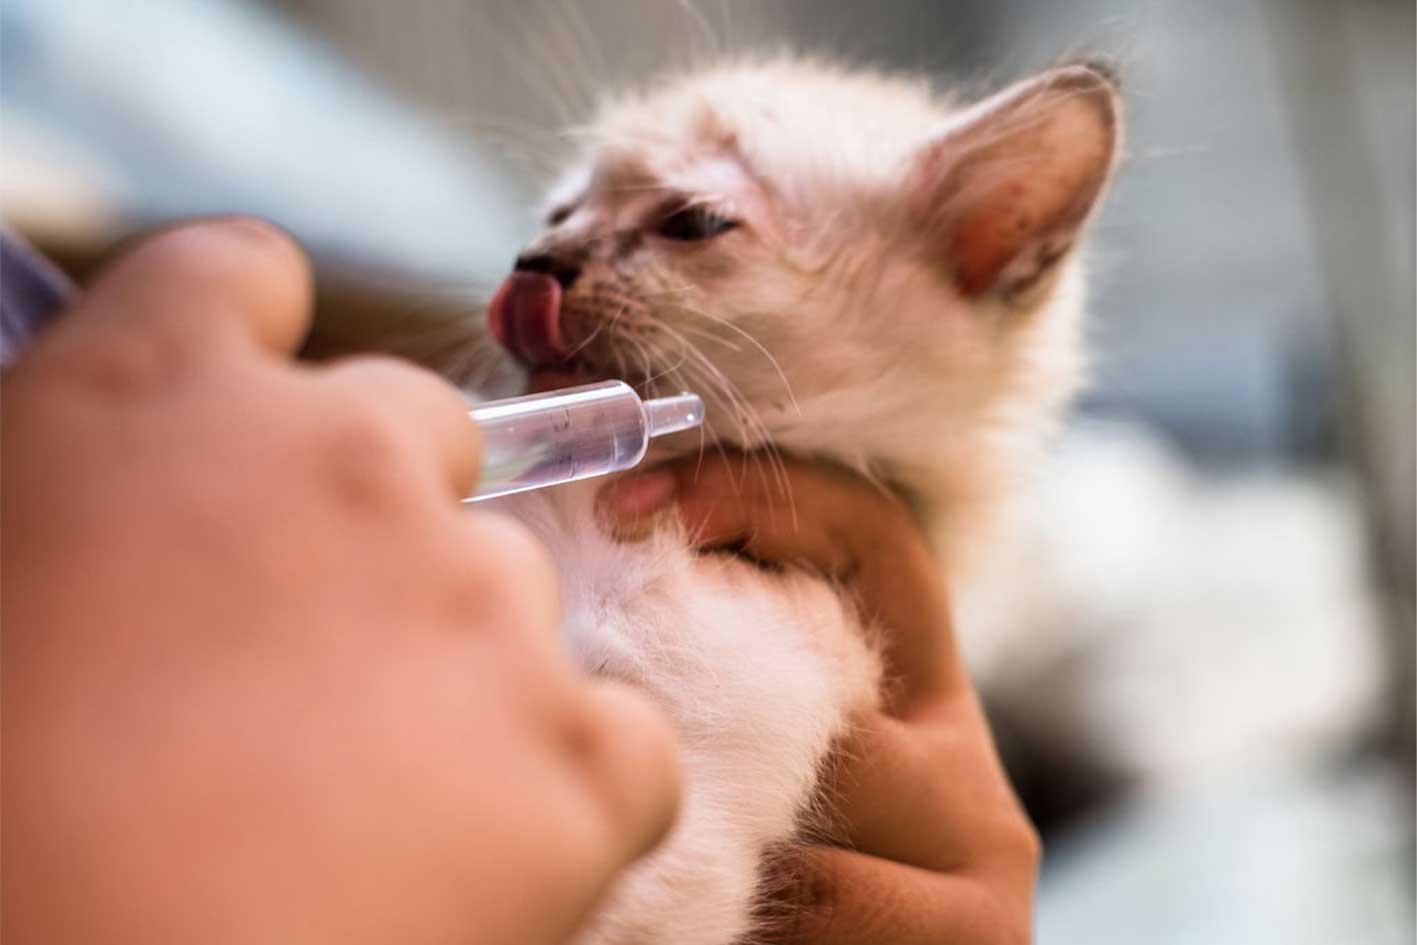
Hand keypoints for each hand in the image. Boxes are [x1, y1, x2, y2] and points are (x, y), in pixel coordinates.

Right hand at [2, 220, 678, 944]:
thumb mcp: (3, 584)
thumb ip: (96, 503)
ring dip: (454, 663)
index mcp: (156, 401)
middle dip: (372, 510)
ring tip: (357, 796)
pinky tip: (481, 853)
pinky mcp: (582, 750)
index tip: (248, 409)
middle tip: (302, 650)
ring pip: (507, 589)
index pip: (236, 276)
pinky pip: (616, 735)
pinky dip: (568, 784)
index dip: (242, 337)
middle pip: (413, 429)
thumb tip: (153, 507)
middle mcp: (349, 460)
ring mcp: (488, 601)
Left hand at [600, 455, 1037, 944]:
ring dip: (708, 836)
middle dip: (697, 701)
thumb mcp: (760, 778)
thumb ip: (733, 702)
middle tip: (599, 716)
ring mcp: (983, 851)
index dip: (756, 497)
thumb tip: (581, 622)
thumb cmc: (784, 905)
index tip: (627, 507)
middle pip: (823, 677)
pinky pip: (818, 897)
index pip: (870, 536)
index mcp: (913, 691)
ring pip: (809, 798)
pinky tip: (704, 923)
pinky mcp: (978, 935)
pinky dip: (738, 915)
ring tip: (643, 858)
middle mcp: (967, 756)